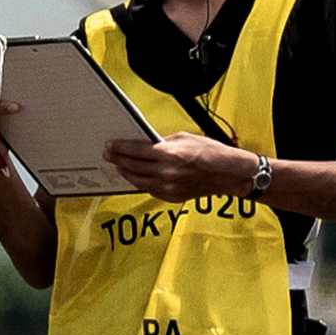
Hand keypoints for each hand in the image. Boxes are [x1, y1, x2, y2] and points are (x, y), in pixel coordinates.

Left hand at [105, 132, 255, 201]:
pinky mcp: (171, 196)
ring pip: (137, 180)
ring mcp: (168, 186)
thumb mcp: (184, 138)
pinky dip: (140, 182)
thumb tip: (146, 145)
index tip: (110, 145)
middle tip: (109, 154)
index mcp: (168, 154)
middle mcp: (165, 172)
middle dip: (118, 159)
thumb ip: (163, 142)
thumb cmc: (210, 152)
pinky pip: (149, 189)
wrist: (226, 173)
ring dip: (126, 172)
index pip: (135, 150)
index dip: (119, 148)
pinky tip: (136, 176)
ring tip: (120, 166)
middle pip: (132, 166)